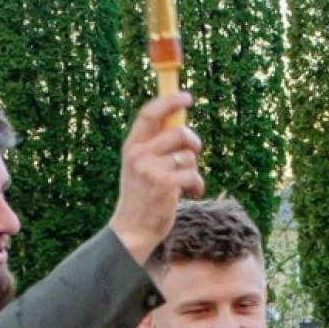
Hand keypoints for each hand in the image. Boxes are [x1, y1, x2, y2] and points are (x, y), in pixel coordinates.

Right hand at [109, 92, 204, 263]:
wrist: (133, 230)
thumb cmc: (142, 196)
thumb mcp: (140, 166)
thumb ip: (155, 146)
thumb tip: (181, 124)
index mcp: (132, 146)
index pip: (149, 113)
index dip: (169, 101)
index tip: (187, 97)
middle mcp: (139, 155)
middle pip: (179, 132)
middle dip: (193, 142)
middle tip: (194, 152)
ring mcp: (151, 170)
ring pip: (189, 156)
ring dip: (193, 170)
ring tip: (185, 184)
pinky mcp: (166, 185)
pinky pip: (194, 174)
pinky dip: (197, 185)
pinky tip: (188, 194)